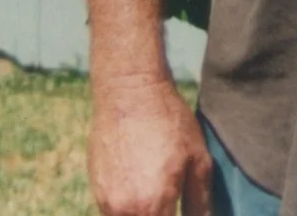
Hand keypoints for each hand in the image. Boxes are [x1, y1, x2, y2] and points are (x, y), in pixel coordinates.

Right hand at [88, 73, 212, 215]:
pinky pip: (114, 212)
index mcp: (153, 205)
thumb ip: (200, 202)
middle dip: (161, 215)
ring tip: (158, 190)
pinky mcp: (96, 190)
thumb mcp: (198, 159)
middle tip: (172, 202)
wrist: (130, 92)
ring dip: (145, 213)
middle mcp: (125, 210)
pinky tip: (142, 185)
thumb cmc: (169, 122)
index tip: (180, 209)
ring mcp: (106, 201)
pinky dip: (129, 208)